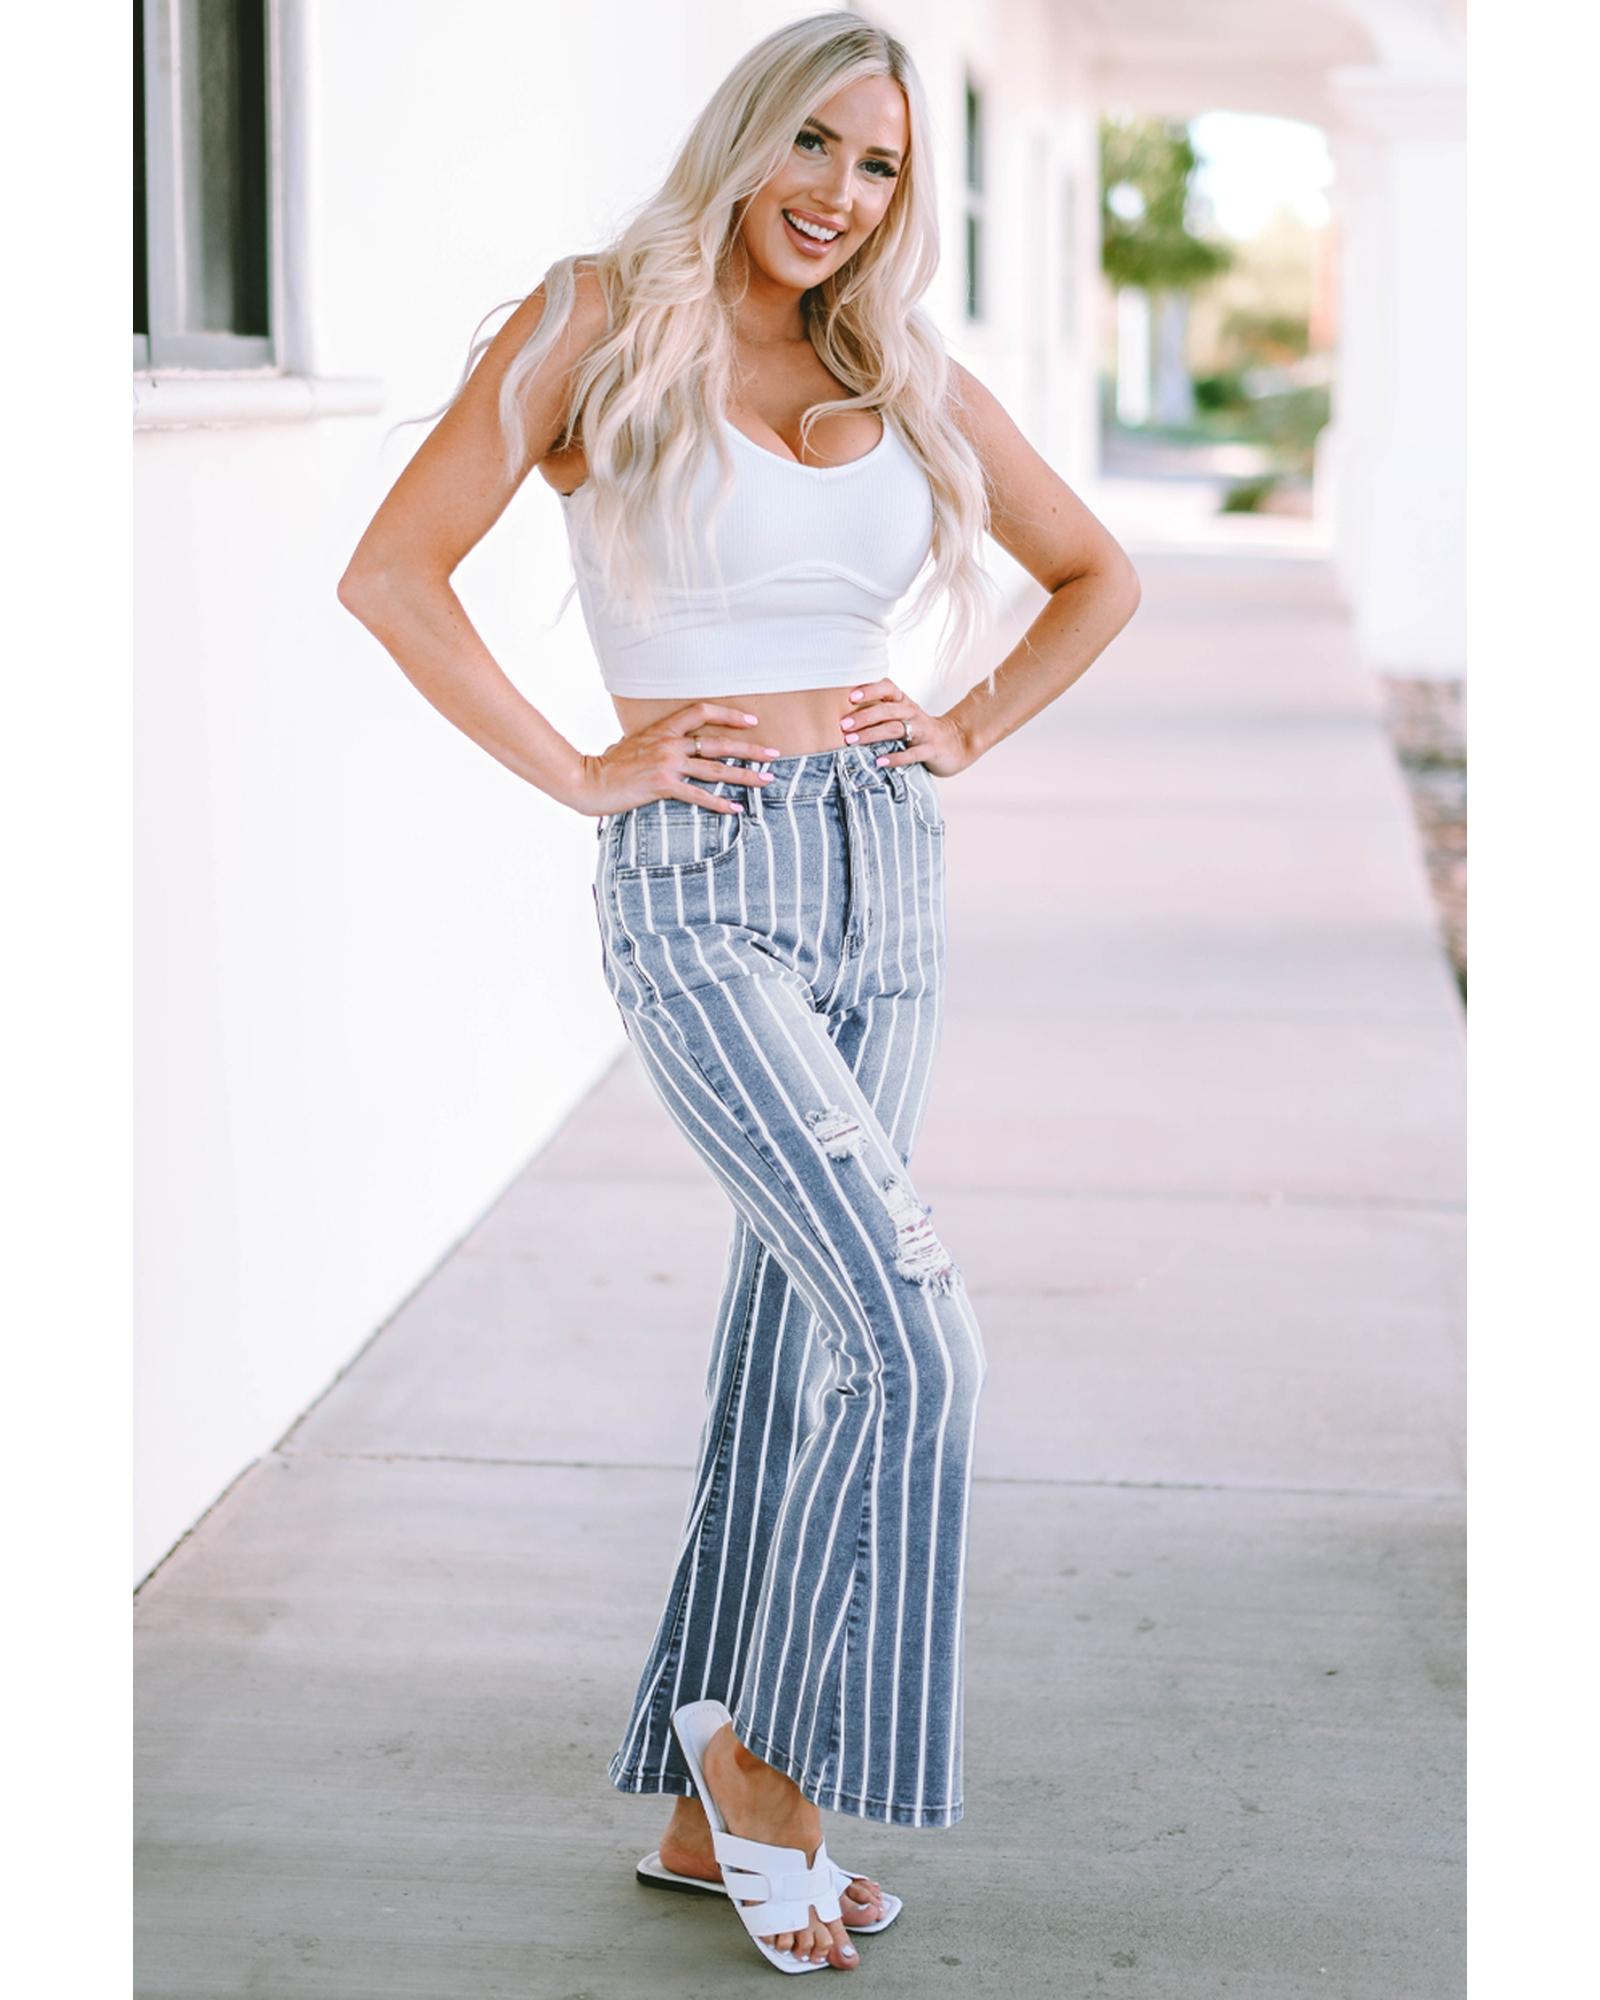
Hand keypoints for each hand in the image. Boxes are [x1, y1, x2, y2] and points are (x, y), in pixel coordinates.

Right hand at [575, 701, 782, 817]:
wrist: (588, 781)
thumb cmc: (608, 764)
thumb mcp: (633, 742)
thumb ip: (654, 741)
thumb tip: (666, 743)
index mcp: (663, 728)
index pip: (702, 711)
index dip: (728, 715)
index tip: (751, 721)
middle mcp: (669, 743)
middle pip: (718, 742)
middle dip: (750, 748)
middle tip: (774, 754)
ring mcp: (667, 763)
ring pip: (715, 769)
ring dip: (744, 775)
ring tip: (766, 780)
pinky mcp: (663, 785)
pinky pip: (698, 795)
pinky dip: (719, 803)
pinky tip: (736, 809)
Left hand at [836, 678, 972, 776]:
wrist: (956, 743)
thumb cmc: (919, 730)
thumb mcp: (902, 716)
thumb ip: (880, 713)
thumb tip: (844, 716)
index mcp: (904, 702)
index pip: (888, 688)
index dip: (870, 690)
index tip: (851, 697)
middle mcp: (913, 713)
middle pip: (887, 710)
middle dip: (863, 717)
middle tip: (843, 726)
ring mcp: (923, 731)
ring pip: (895, 729)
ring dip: (872, 735)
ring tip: (852, 742)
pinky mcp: (931, 749)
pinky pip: (911, 754)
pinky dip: (895, 758)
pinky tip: (879, 762)